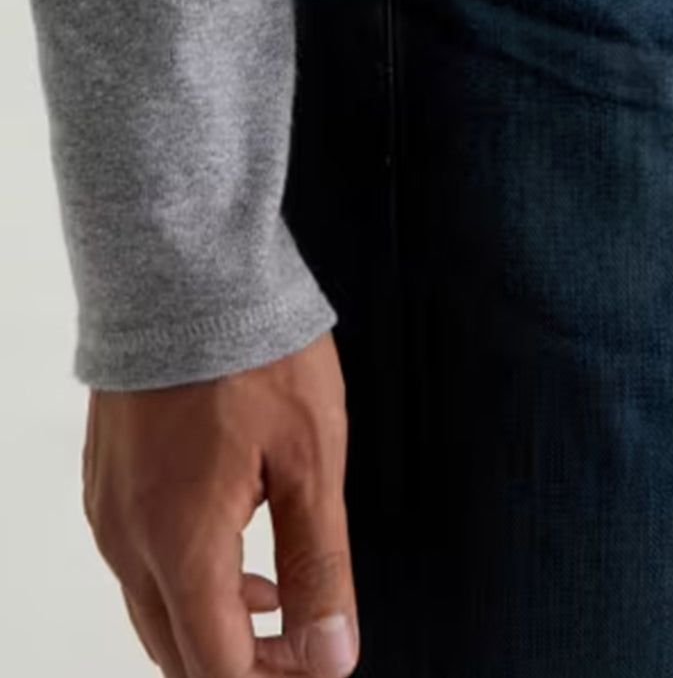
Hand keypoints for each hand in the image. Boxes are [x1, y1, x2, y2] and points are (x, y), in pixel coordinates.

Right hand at [82, 330, 358, 676]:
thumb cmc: (253, 352)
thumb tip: (331, 656)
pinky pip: (136, 559)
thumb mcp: (312, 459)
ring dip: (211, 623)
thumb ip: (318, 564)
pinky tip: (230, 538)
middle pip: (177, 654)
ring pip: (153, 609)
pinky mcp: (106, 478)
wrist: (185, 269)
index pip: (219, 672)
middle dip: (243, 664)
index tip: (319, 663)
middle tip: (303, 641)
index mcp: (182, 546)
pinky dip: (184, 576)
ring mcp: (109, 509)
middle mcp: (130, 541)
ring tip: (272, 593)